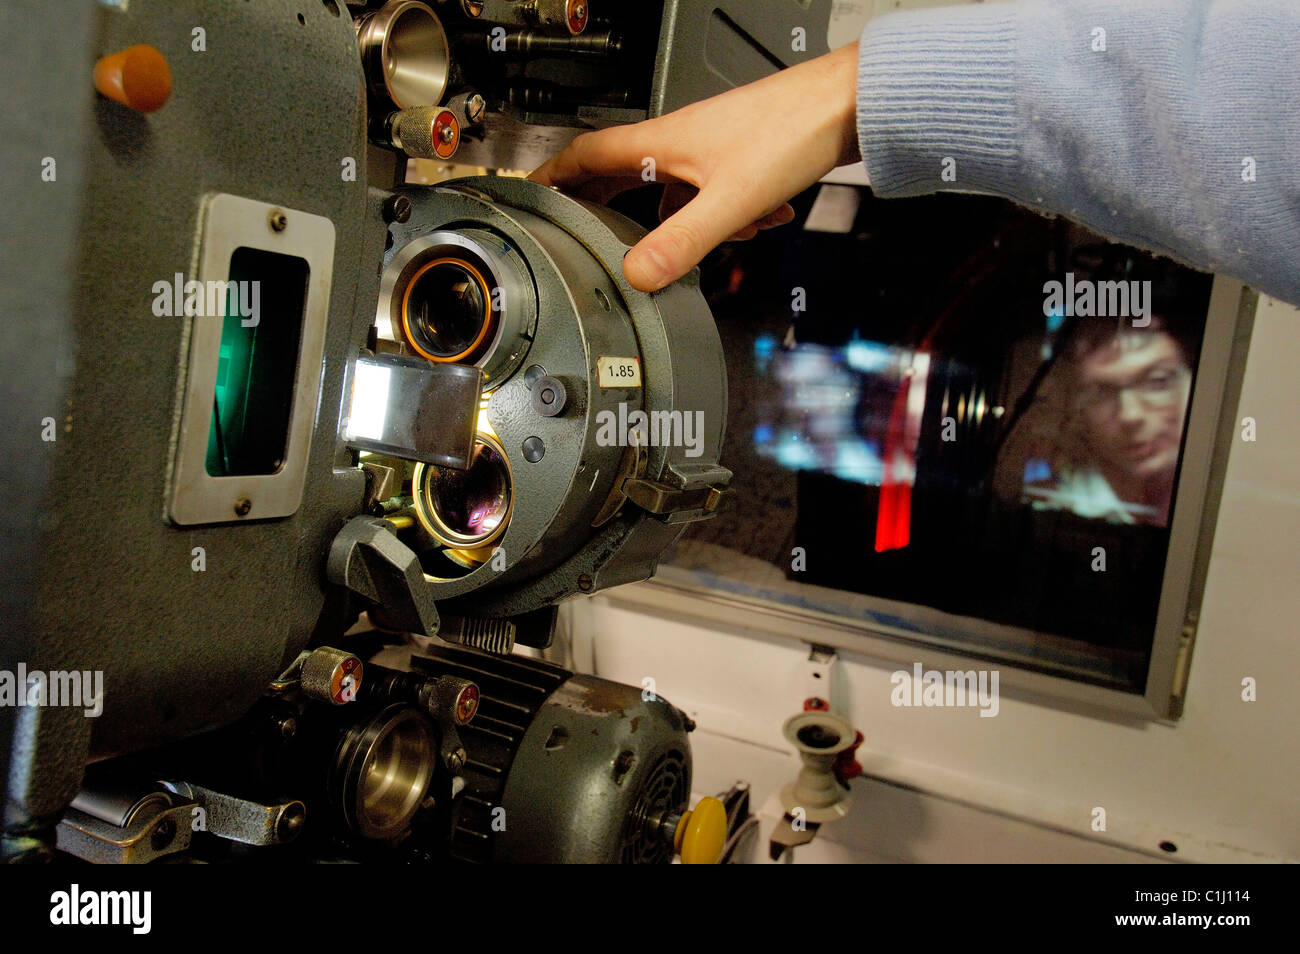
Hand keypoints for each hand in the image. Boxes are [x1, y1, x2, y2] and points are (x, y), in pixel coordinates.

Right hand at [529, 42, 861, 291]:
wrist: (849, 105)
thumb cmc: (793, 131)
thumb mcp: (730, 201)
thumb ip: (681, 243)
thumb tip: (637, 275)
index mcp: (661, 143)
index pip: (587, 156)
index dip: (554, 176)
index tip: (529, 193)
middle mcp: (679, 143)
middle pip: (627, 177)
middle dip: (617, 211)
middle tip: (600, 239)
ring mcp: (710, 149)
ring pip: (680, 194)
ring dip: (698, 224)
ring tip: (736, 231)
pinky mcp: (740, 158)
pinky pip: (717, 195)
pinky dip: (736, 215)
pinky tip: (766, 219)